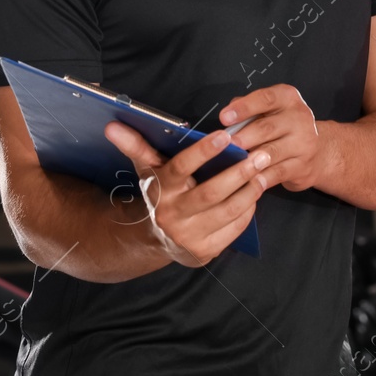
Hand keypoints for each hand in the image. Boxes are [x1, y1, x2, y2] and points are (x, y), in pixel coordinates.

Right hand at [104, 122, 268, 266]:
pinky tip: (256, 193)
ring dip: (250, 191)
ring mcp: (190, 236)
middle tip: (260, 154)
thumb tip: (112, 125)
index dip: (203, 151)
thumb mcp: (147, 168)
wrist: (154, 238)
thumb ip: (136, 145)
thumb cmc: (159, 193)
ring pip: (228, 211)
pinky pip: (234, 229)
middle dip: (239, 173)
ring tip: (264, 171)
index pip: (182, 167)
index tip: (224, 135)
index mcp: (161, 189)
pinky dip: (248, 211)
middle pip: (212, 192)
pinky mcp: (206, 251)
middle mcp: (173, 215)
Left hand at [216, 84, 331, 192]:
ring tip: (233, 163)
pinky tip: (246, 179)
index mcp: (288, 98)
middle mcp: (299, 118)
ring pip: (271, 152)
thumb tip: (228, 115)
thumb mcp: (271, 110)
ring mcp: (303, 144)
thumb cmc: (284, 128)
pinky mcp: (302, 167)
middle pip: (267, 127)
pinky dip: (259, 177)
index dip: (244, 108)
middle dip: (244, 137)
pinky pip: (276, 173)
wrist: (318, 151)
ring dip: (250, 159)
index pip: (266, 99)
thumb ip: (250, 109)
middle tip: (227, 144)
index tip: (225, 117)